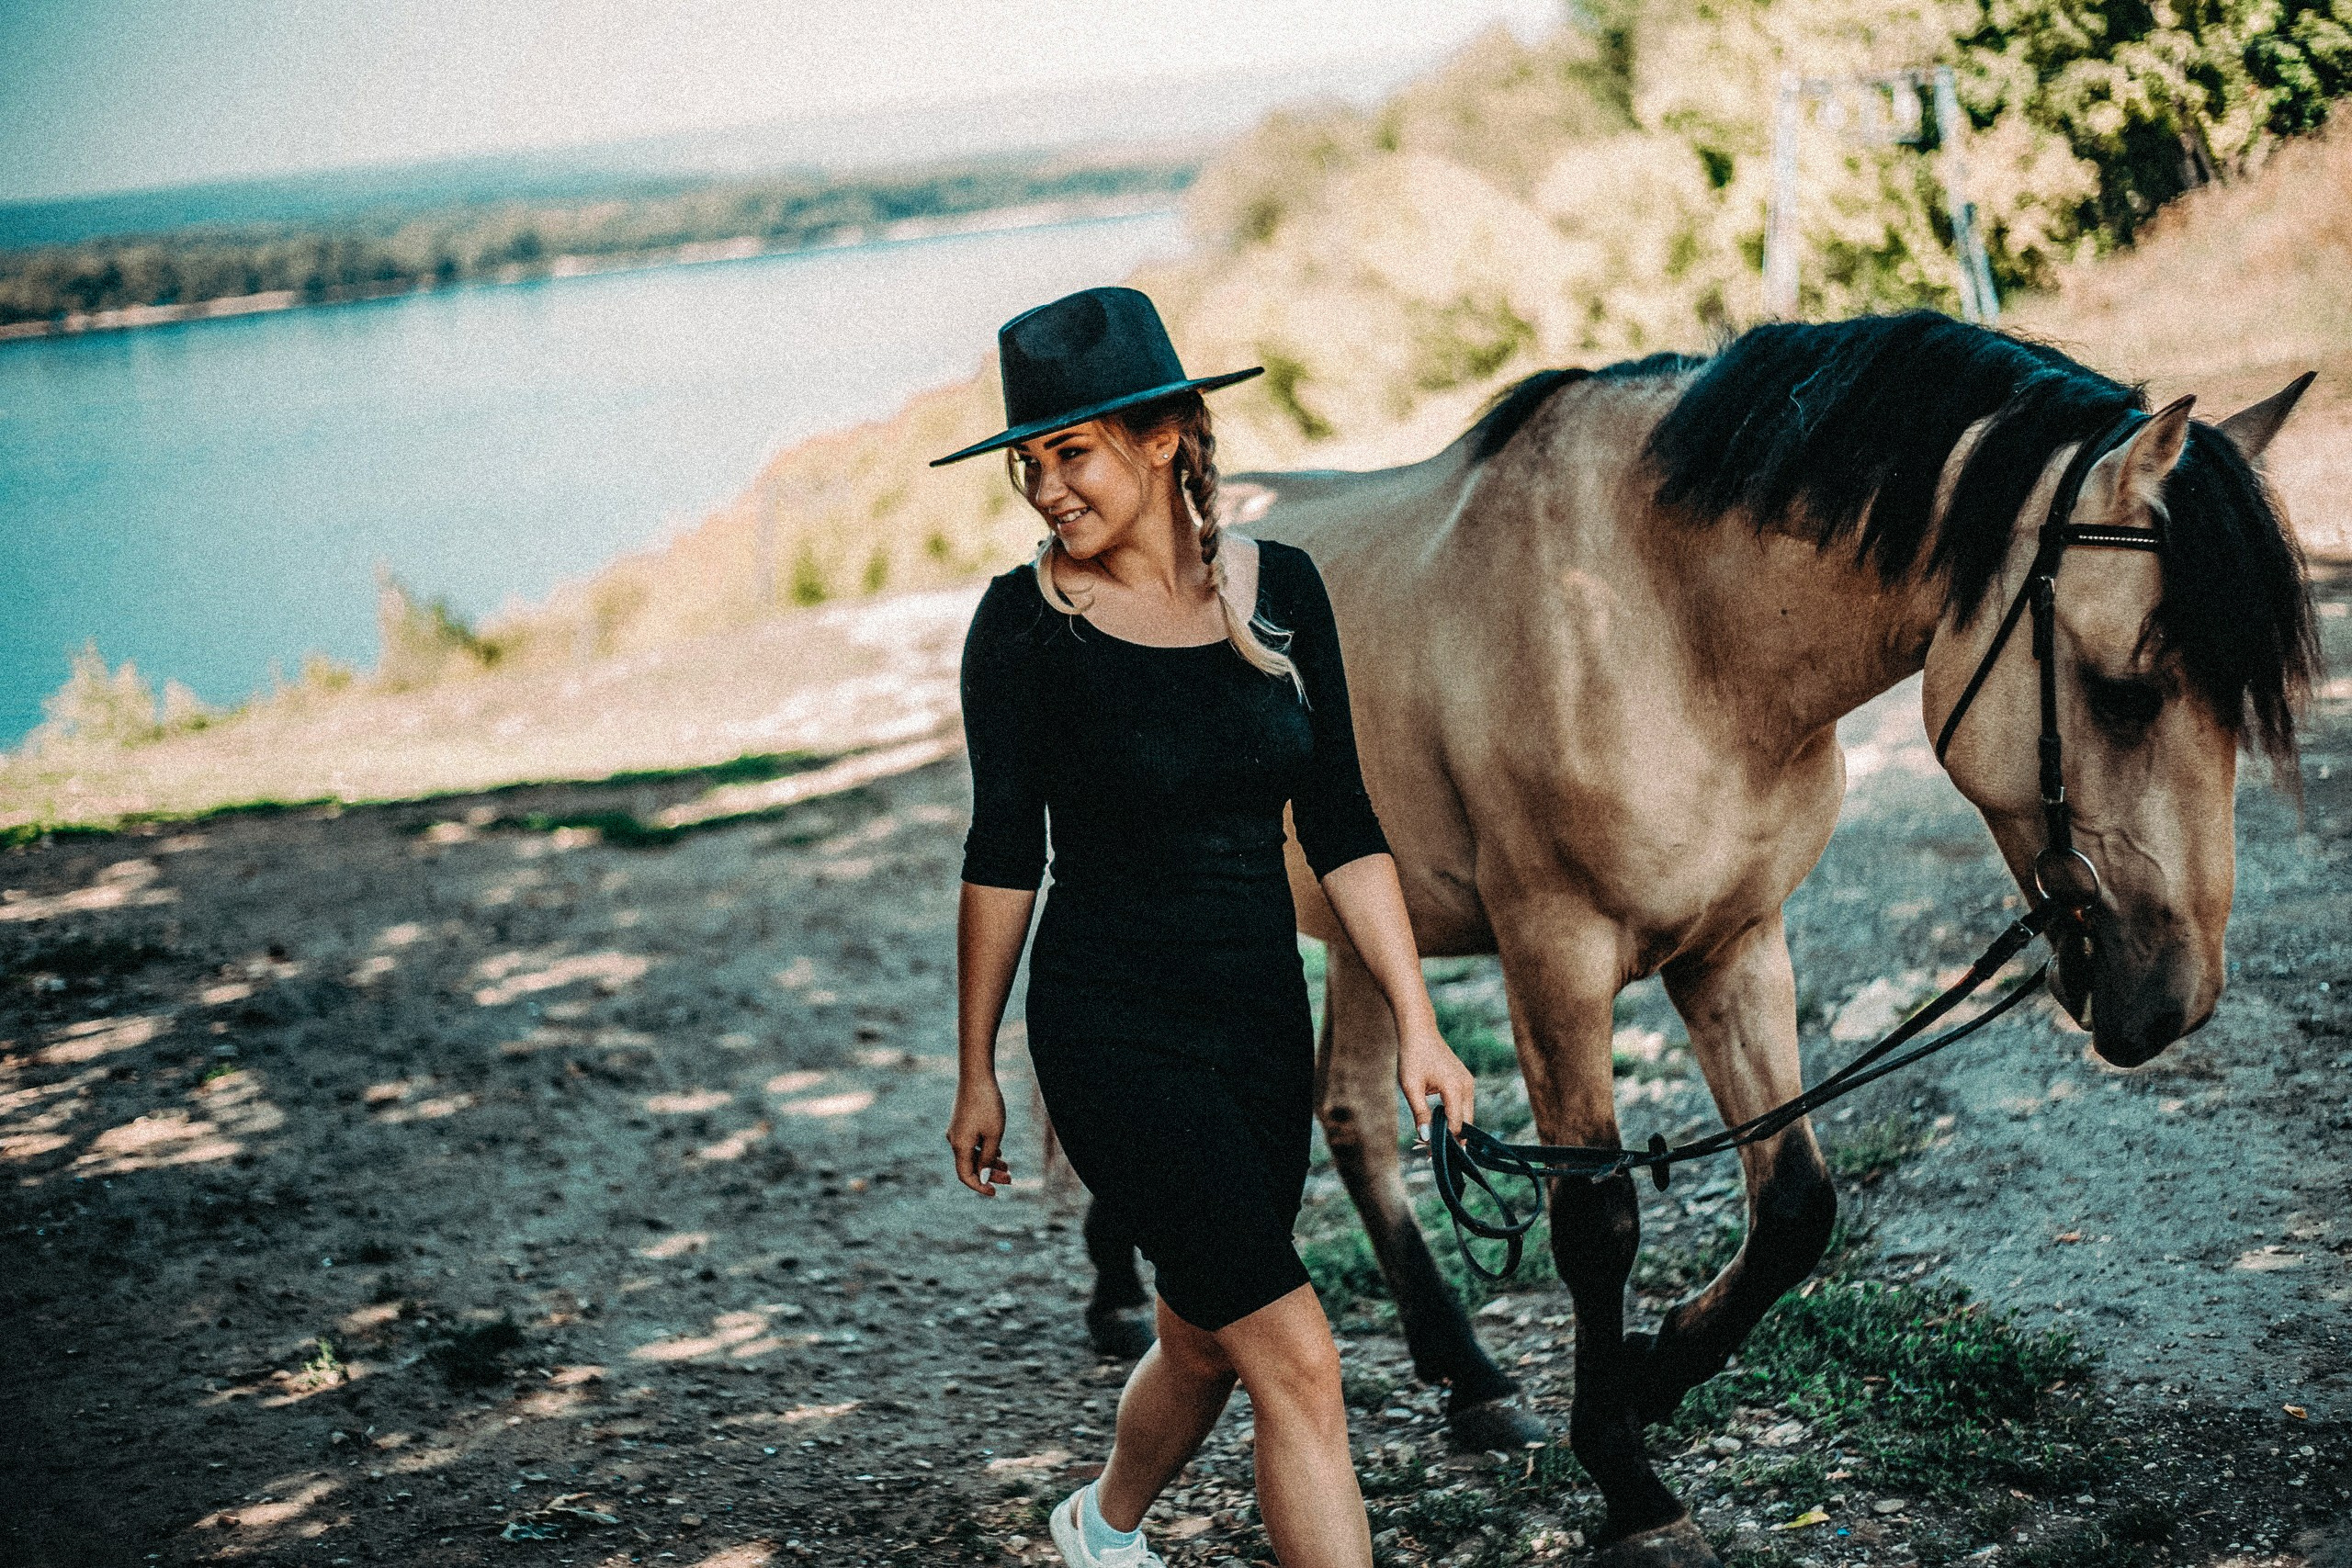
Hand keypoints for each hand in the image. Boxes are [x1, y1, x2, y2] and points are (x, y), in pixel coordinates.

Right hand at [946, 1079, 1010, 1195]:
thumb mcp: (994, 1135)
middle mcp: (954, 1140)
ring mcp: (957, 1130)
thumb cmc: (987, 1105)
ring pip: (973, 1153)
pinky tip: (999, 1150)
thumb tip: (984, 1177)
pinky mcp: (961, 1121)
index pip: (967, 1176)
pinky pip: (972, 1142)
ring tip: (1008, 1165)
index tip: (995, 1193)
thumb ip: (989, 1158)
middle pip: (971, 1166)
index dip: (980, 1186)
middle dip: (990, 1174)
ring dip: (989, 1162)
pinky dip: (985, 1149)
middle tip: (1010, 1179)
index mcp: (960, 1146)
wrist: (976, 1075)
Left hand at [1397, 1021, 1474, 1144]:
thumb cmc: (1412, 1057)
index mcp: (1454, 1087)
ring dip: (1454, 1128)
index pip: (1456, 1123)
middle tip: (1435, 1154)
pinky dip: (1455, 1116)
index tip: (1431, 1155)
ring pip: (1466, 1114)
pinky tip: (1441, 1125)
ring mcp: (1468, 1083)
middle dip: (1453, 1139)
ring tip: (1436, 1142)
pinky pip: (1464, 1105)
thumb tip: (1426, 1137)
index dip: (1446, 1141)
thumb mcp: (1410, 1086)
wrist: (1420, 1032)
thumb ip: (1420, 1112)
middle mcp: (1467, 1086)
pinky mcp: (1465, 1081)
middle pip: (1466, 1122)